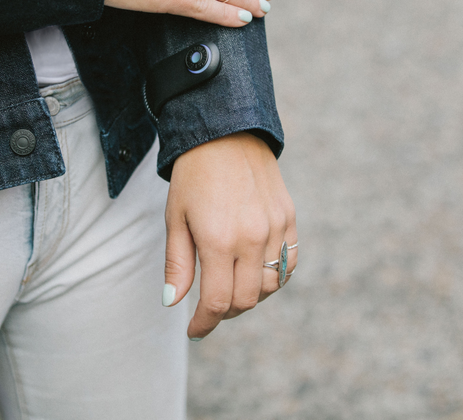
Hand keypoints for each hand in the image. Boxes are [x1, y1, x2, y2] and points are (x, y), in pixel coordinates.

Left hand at [162, 131, 296, 339]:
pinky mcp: (289, 218)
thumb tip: (173, 302)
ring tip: (230, 287)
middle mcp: (252, 237)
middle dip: (225, 312)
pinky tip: (255, 272)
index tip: (195, 330)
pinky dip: (274, 277)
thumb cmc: (193, 175)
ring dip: (250, 296)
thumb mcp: (176, 218)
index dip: (205, 323)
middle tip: (209, 309)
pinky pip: (289, 263)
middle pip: (245, 300)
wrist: (226, 133)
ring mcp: (275, 228)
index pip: (218, 302)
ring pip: (270, 286)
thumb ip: (177, 263)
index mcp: (218, 239)